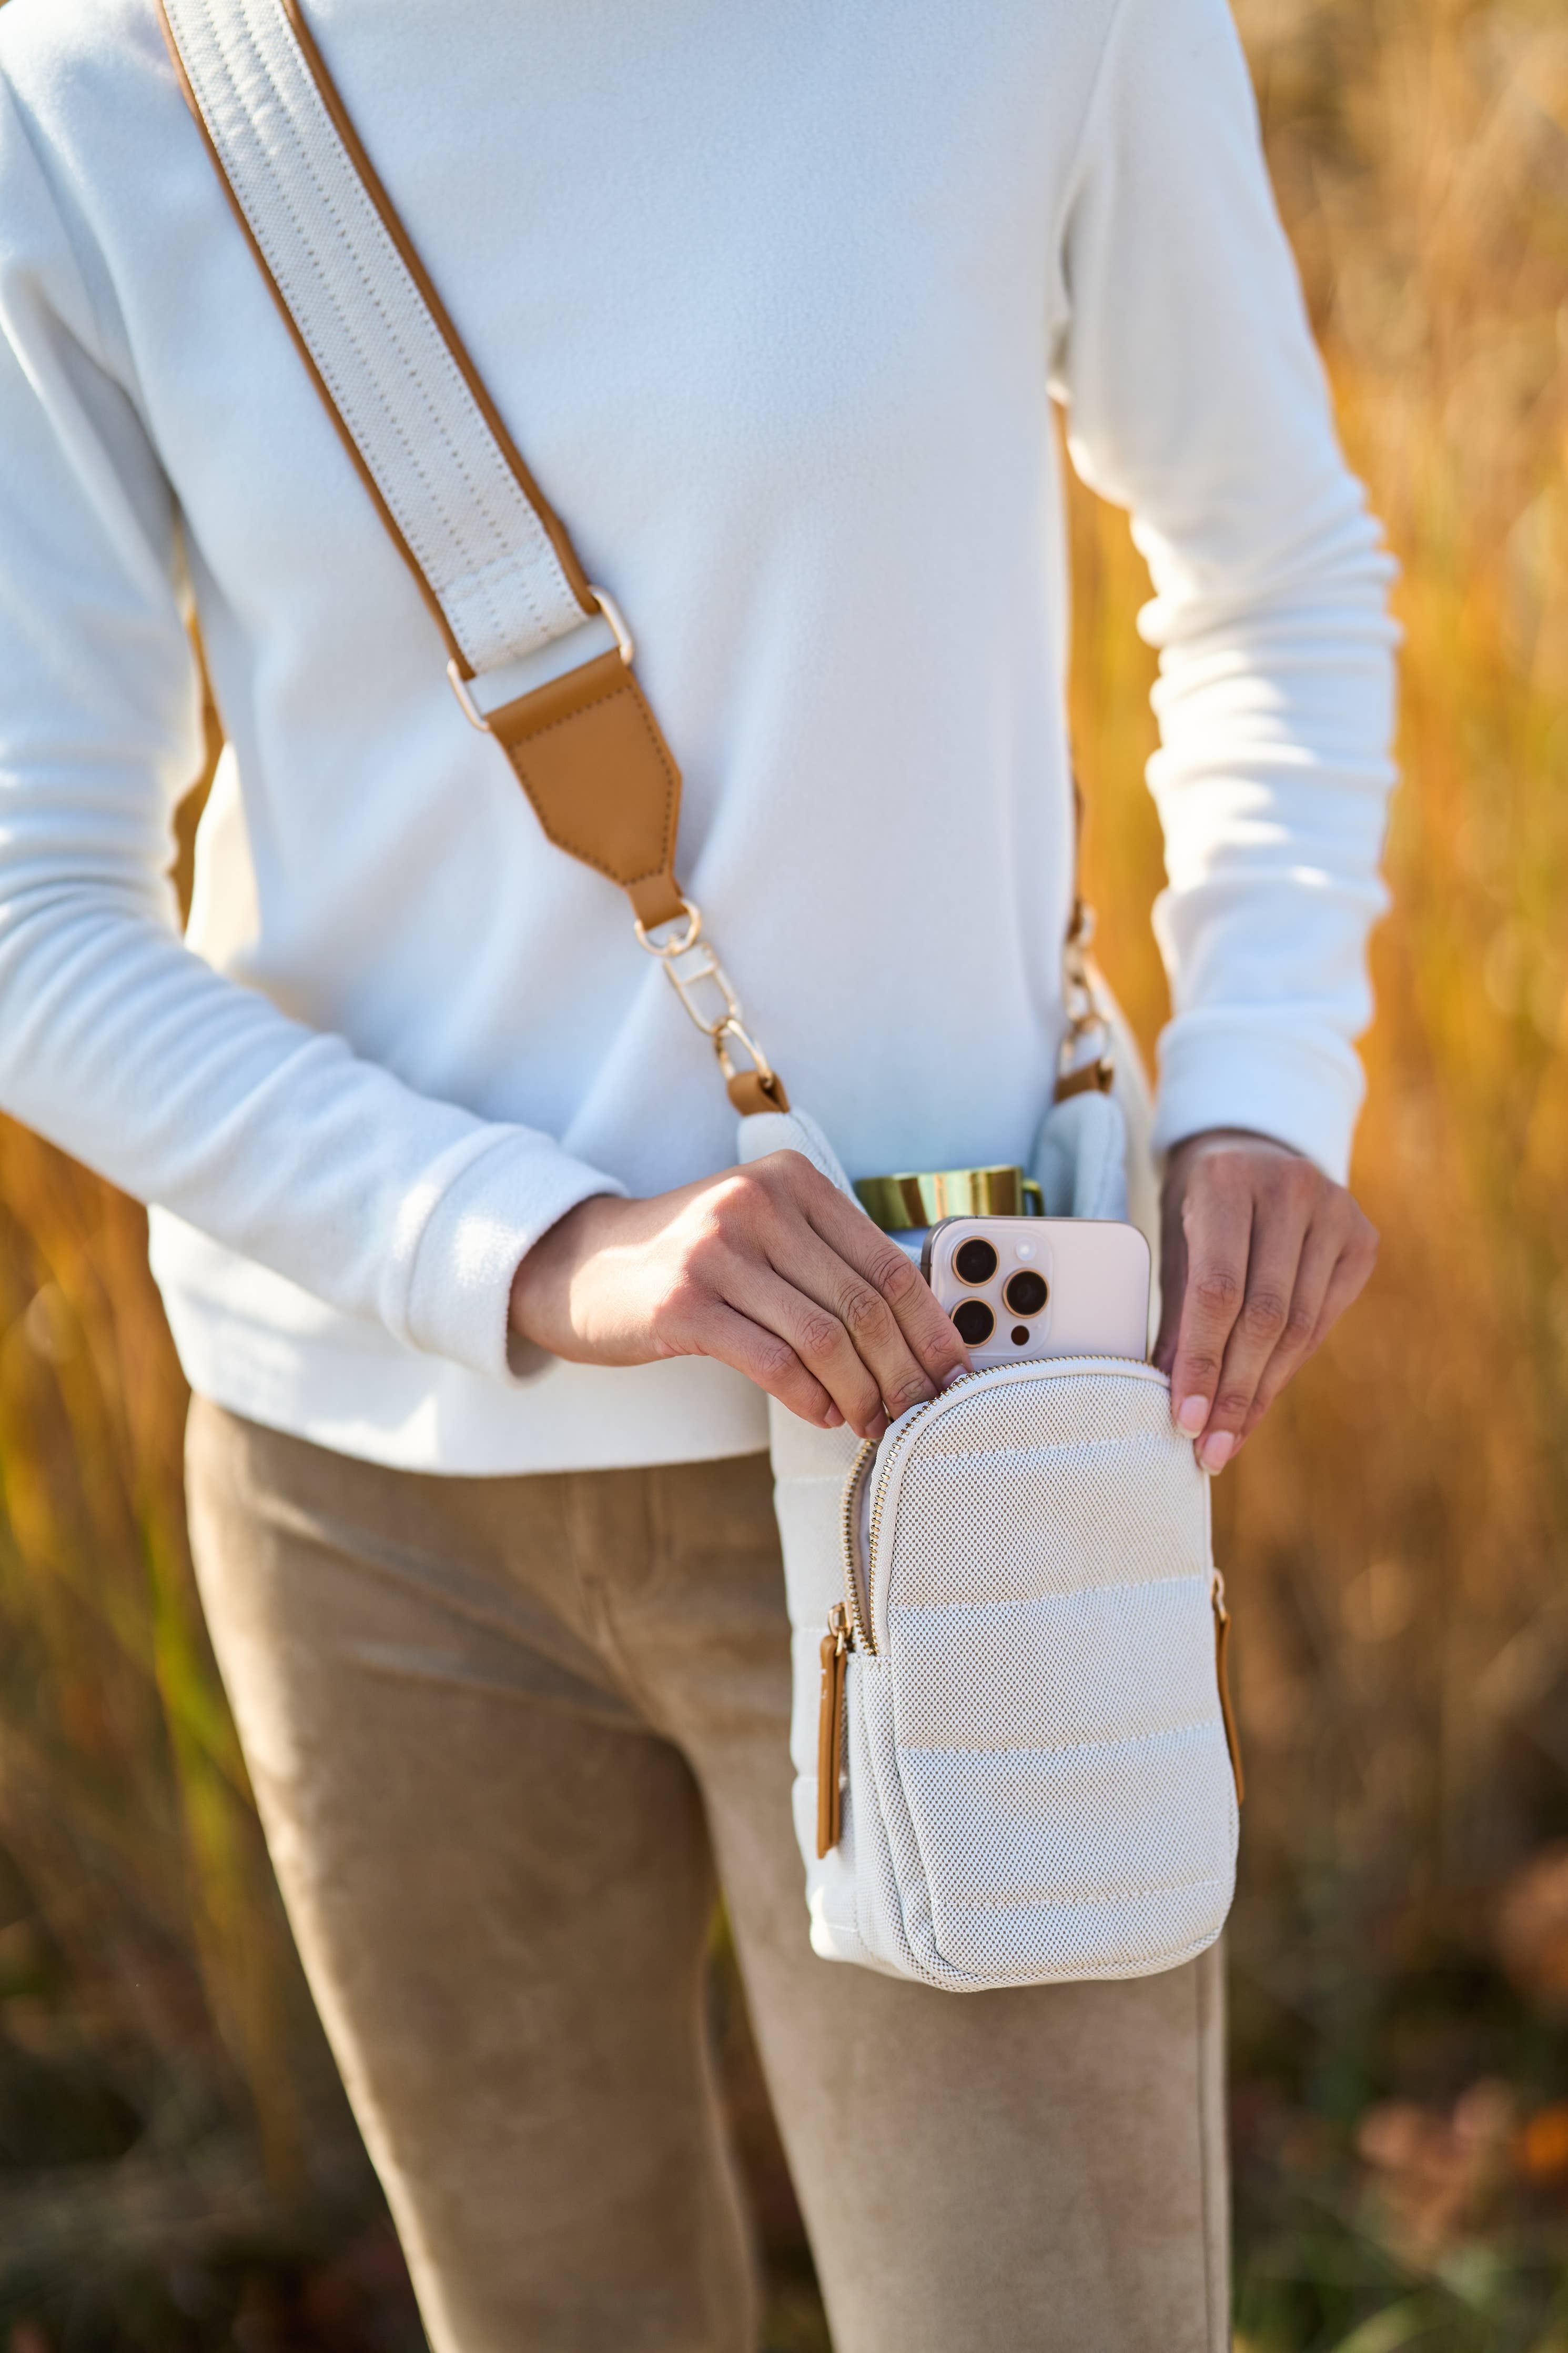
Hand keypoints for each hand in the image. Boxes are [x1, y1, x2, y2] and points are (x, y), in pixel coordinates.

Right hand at [509, 1151, 969, 1443]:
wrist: (581, 1264)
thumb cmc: (689, 1260)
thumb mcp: (762, 1234)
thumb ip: (829, 1264)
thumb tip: (915, 1336)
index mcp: (792, 1181)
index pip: (888, 1262)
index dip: (931, 1327)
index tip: (953, 1372)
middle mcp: (757, 1203)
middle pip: (862, 1304)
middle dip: (903, 1370)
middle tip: (919, 1412)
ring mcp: (717, 1250)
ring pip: (824, 1337)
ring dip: (860, 1392)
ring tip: (872, 1422)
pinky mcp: (683, 1301)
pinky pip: (772, 1360)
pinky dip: (809, 1397)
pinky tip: (823, 1413)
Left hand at [1154, 1128, 1376, 1472]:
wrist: (1253, 1151)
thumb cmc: (1201, 1208)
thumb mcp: (1176, 1244)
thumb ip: (1175, 1315)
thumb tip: (1173, 1399)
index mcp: (1227, 1182)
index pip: (1216, 1291)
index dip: (1201, 1361)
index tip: (1185, 1420)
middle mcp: (1290, 1189)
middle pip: (1263, 1316)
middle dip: (1234, 1391)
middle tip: (1209, 1449)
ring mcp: (1336, 1210)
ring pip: (1299, 1326)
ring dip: (1262, 1390)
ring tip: (1230, 1438)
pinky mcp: (1363, 1237)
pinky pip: (1322, 1319)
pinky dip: (1288, 1365)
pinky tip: (1261, 1398)